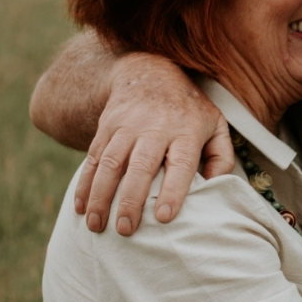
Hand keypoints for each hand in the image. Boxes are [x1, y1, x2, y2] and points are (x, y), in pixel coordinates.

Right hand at [75, 53, 229, 235]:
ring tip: (96, 226)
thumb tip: (217, 188)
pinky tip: (80, 207)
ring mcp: (126, 127)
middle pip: (140, 166)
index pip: (181, 163)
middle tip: (125, 230)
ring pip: (110, 164)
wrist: (149, 71)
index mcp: (187, 130)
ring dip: (100, 196)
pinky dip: (84, 184)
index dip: (173, 190)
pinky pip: (92, 158)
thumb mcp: (216, 125)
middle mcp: (155, 128)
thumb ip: (221, 157)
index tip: (163, 217)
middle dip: (130, 200)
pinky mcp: (105, 128)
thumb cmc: (189, 110)